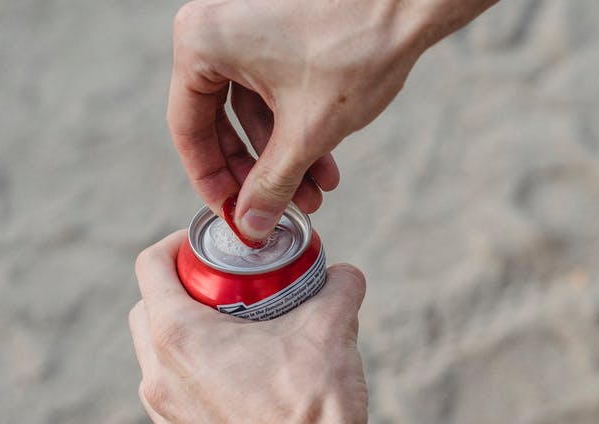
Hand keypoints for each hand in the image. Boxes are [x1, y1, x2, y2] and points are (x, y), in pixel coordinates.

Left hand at [129, 230, 372, 423]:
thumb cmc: (314, 407)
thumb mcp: (331, 329)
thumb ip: (339, 287)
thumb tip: (345, 274)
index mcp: (178, 338)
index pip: (150, 267)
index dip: (176, 244)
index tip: (205, 246)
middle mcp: (159, 380)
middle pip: (146, 315)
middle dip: (177, 293)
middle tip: (222, 288)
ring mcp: (169, 423)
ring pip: (158, 365)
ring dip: (185, 343)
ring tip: (233, 338)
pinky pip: (179, 407)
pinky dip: (198, 388)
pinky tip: (242, 389)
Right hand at [167, 0, 431, 240]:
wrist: (409, 3)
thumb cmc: (356, 48)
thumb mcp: (307, 133)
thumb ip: (271, 185)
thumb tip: (249, 227)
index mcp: (201, 42)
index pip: (189, 129)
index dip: (211, 182)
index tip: (231, 216)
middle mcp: (215, 28)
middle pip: (219, 121)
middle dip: (256, 173)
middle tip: (274, 213)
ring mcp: (247, 25)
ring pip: (251, 109)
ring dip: (282, 157)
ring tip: (315, 196)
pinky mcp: (278, 29)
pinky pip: (272, 89)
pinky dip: (294, 128)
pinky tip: (324, 166)